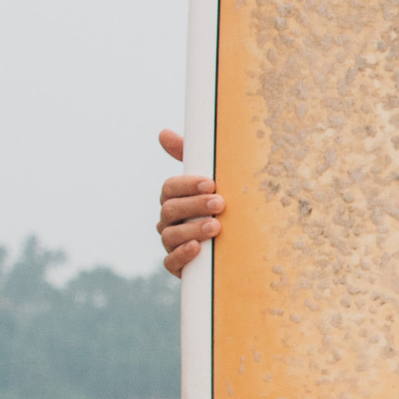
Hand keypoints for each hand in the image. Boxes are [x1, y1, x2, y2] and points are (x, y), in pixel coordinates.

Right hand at [157, 130, 223, 277]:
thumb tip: (162, 132)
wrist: (235, 248)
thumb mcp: (210, 183)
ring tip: (215, 228)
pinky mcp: (177, 266)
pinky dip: (182, 255)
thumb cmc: (220, 207)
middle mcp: (168, 220)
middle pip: (171, 210)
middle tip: (220, 204)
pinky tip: (197, 249)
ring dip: (192, 230)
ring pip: (170, 236)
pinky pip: (170, 262)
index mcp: (174, 198)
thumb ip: (189, 157)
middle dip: (195, 206)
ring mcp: (171, 243)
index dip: (188, 185)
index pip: (170, 188)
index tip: (210, 183)